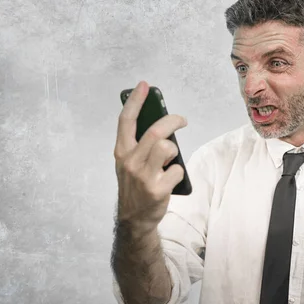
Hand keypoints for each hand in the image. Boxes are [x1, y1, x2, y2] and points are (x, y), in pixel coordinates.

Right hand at [114, 81, 187, 228]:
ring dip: (174, 151)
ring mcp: (144, 176)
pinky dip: (178, 172)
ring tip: (169, 160)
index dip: (135, 101)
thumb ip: (139, 145)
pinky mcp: (157, 189)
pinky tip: (170, 180)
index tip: (144, 85)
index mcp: (121, 152)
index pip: (126, 121)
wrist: (134, 218)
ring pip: (168, 148)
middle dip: (173, 121)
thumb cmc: (135, 185)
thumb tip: (161, 124)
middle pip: (156, 132)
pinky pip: (177, 170)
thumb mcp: (129, 163)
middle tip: (182, 120)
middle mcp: (130, 162)